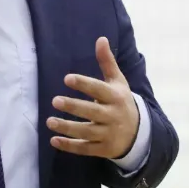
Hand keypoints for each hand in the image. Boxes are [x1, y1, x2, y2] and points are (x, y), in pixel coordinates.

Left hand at [47, 36, 138, 159]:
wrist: (138, 133)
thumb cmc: (121, 101)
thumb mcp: (117, 82)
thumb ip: (107, 62)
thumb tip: (100, 38)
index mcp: (115, 97)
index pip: (99, 89)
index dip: (84, 84)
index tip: (66, 79)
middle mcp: (113, 115)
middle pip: (92, 111)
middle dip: (73, 106)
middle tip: (55, 100)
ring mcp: (108, 134)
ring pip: (86, 131)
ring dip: (67, 127)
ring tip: (49, 121)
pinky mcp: (103, 149)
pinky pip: (85, 148)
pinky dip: (69, 146)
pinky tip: (53, 140)